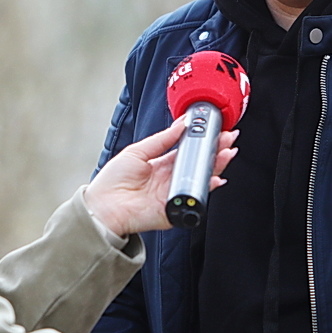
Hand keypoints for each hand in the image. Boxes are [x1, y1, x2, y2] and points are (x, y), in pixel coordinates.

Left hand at [84, 119, 237, 237]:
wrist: (103, 206)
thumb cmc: (113, 181)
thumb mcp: (137, 151)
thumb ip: (161, 139)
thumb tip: (181, 124)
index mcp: (161, 164)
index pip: (188, 150)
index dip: (202, 141)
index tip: (214, 129)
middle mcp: (170, 178)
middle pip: (199, 163)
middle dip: (215, 150)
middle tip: (228, 138)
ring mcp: (174, 193)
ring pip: (201, 178)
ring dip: (217, 166)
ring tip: (227, 153)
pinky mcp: (175, 208)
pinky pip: (195, 198)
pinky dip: (207, 188)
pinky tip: (216, 178)